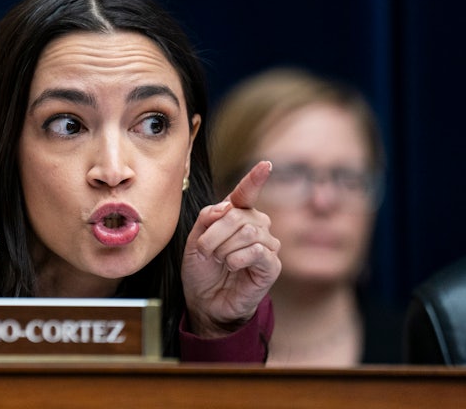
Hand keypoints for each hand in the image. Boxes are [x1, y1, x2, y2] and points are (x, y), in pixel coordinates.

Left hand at [181, 160, 281, 337]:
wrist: (205, 301)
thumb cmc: (201, 269)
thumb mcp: (194, 240)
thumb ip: (207, 218)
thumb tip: (226, 206)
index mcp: (237, 215)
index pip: (247, 192)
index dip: (255, 179)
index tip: (265, 165)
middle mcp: (255, 225)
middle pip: (238, 215)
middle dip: (213, 234)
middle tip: (205, 251)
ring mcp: (266, 245)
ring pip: (247, 232)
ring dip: (223, 248)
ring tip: (218, 261)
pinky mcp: (272, 265)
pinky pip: (257, 251)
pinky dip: (236, 258)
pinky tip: (231, 267)